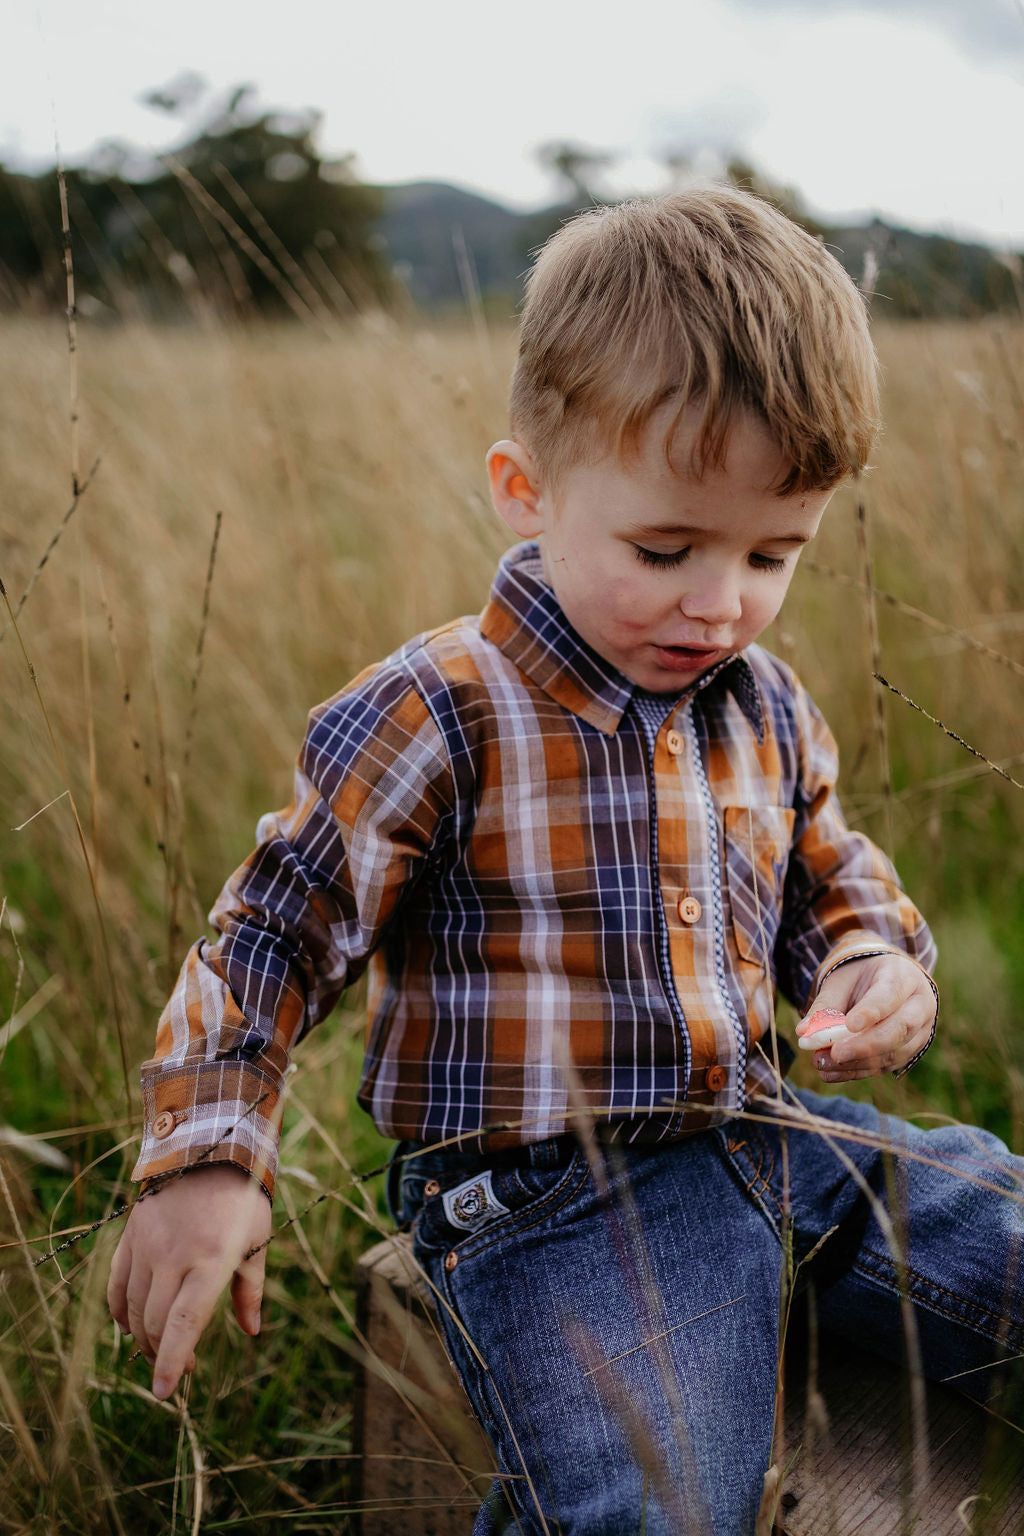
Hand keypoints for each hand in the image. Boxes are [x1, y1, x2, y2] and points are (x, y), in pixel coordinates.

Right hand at [107, 1163, 271, 1399]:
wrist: (207, 1148)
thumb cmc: (241, 1199)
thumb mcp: (257, 1241)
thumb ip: (251, 1289)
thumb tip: (251, 1331)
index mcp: (211, 1260)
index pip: (183, 1323)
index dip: (173, 1362)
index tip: (165, 1393)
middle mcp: (174, 1256)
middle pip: (156, 1324)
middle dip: (165, 1356)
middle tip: (183, 1368)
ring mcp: (148, 1246)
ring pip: (133, 1310)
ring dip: (144, 1338)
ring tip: (161, 1350)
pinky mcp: (131, 1237)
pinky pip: (116, 1285)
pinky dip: (120, 1313)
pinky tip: (131, 1326)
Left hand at [796, 953, 935, 1081]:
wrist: (886, 982)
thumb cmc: (862, 978)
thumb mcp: (842, 979)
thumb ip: (825, 1004)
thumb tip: (803, 1032)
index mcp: (904, 977)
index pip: (890, 995)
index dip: (871, 1012)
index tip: (850, 1025)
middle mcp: (920, 1005)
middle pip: (899, 1028)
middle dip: (865, 1044)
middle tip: (835, 1053)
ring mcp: (920, 1031)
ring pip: (894, 1053)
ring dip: (857, 1062)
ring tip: (822, 1063)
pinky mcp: (910, 1051)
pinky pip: (886, 1066)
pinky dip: (857, 1071)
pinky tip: (830, 1073)